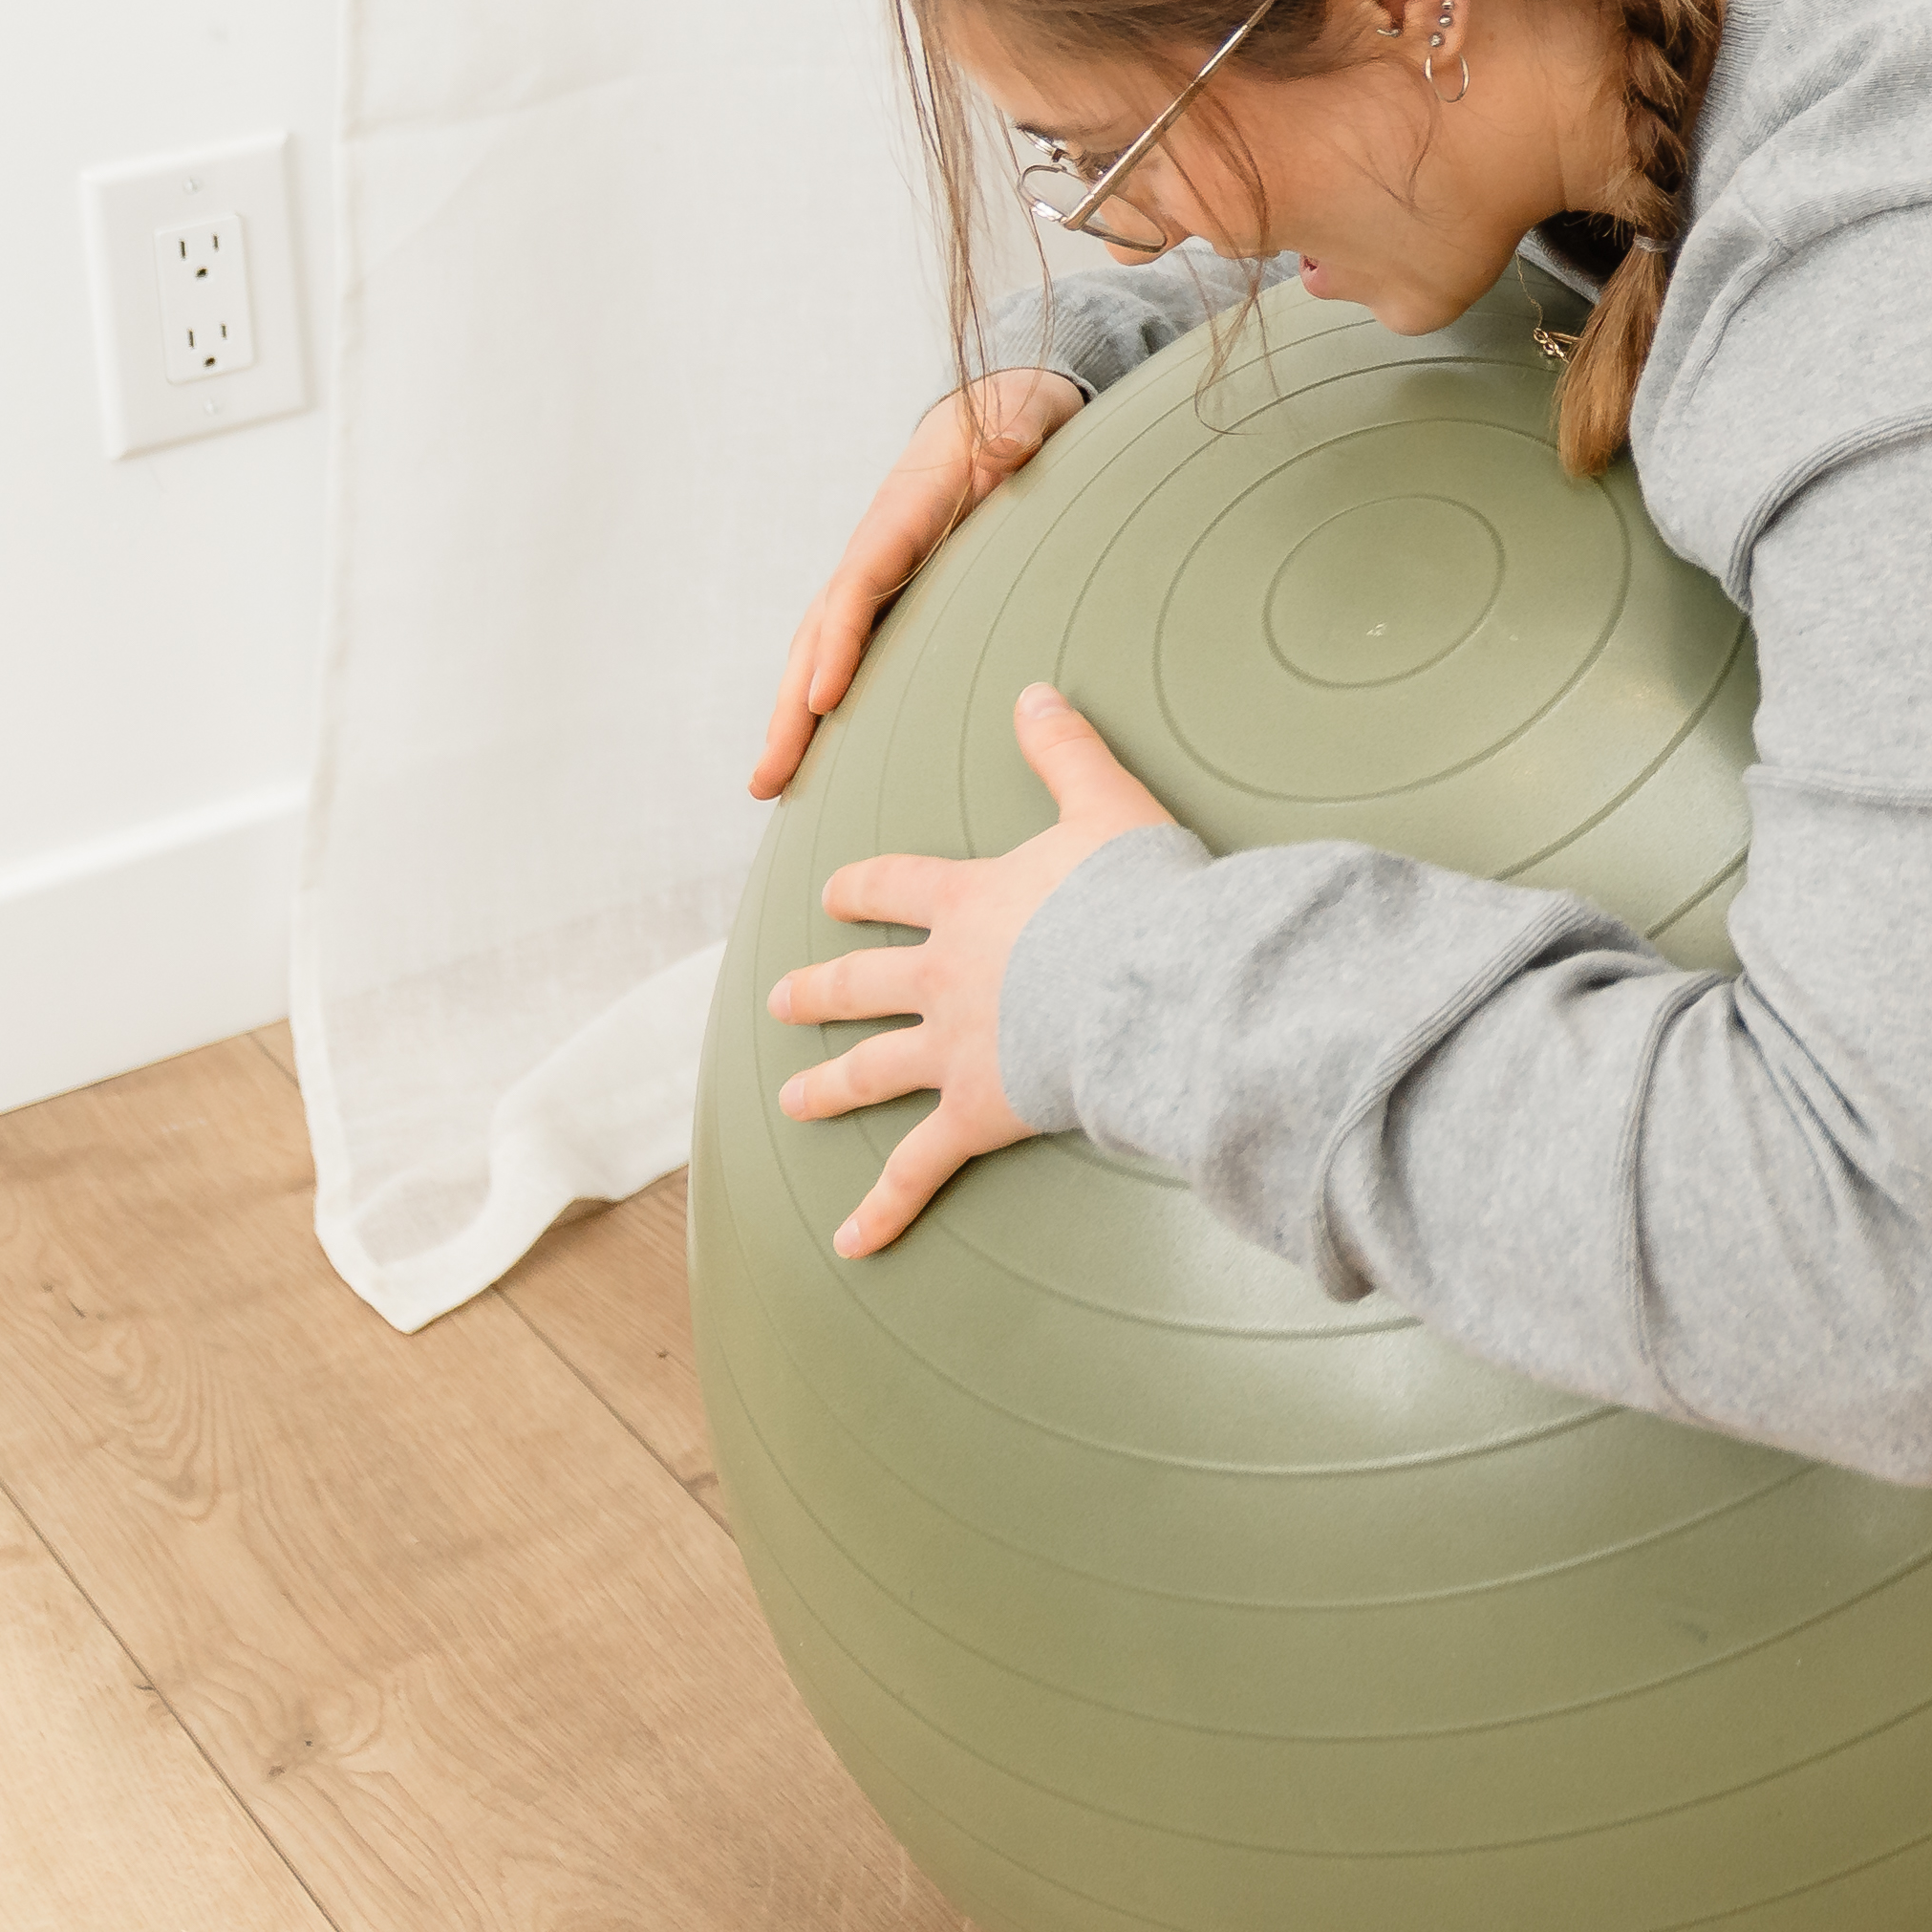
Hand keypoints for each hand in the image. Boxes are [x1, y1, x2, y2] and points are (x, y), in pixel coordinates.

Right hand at [752, 371, 1085, 796]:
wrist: (993, 410)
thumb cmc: (1010, 419)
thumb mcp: (1021, 417)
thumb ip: (1015, 433)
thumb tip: (1011, 444)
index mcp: (899, 521)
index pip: (858, 589)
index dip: (839, 644)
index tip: (824, 700)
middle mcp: (870, 556)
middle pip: (817, 638)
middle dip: (789, 711)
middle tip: (767, 780)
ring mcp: (872, 578)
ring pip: (818, 654)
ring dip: (792, 719)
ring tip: (770, 784)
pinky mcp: (887, 596)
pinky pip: (845, 654)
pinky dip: (821, 699)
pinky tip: (818, 755)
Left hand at [765, 682, 1179, 1256]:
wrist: (1146, 983)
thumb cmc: (1136, 896)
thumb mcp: (1105, 805)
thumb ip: (1064, 751)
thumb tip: (1035, 689)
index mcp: (968, 903)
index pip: (894, 887)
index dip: (861, 888)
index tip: (832, 891)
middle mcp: (942, 977)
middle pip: (862, 983)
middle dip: (822, 989)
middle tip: (784, 996)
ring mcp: (952, 1049)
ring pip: (873, 1070)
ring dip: (831, 1086)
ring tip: (795, 1100)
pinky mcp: (976, 1114)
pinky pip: (920, 1169)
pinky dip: (884, 1208)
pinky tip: (849, 1242)